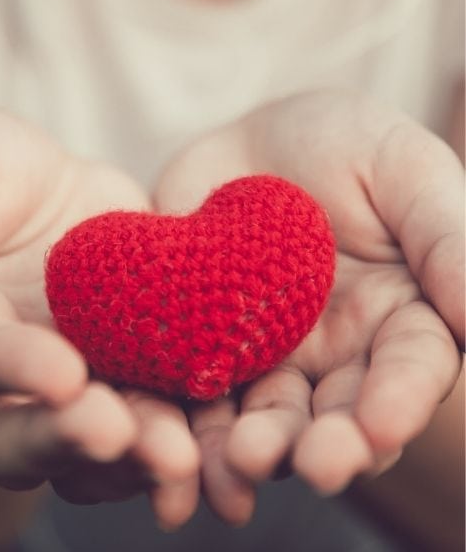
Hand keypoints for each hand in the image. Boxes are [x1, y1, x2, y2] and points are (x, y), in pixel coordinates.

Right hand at [0, 109, 200, 528]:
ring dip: (127, 461)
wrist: (36, 192)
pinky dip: (173, 443)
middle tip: (118, 434)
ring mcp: (45, 399)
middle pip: (6, 438)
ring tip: (179, 455)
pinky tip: (213, 441)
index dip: (2, 368)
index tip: (62, 372)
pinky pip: (139, 434)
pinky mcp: (111, 390)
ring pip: (76, 456)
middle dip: (63, 440)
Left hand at [154, 90, 464, 523]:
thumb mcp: (404, 168)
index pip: (411, 371)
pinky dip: (185, 432)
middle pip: (336, 416)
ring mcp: (265, 362)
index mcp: (404, 320)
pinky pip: (191, 401)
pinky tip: (172, 454)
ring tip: (240, 463)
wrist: (241, 143)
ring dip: (255, 451)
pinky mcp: (199, 356)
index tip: (379, 427)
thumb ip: (449, 239)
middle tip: (313, 466)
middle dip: (327, 445)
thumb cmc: (340, 143)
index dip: (397, 402)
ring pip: (263, 421)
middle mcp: (339, 358)